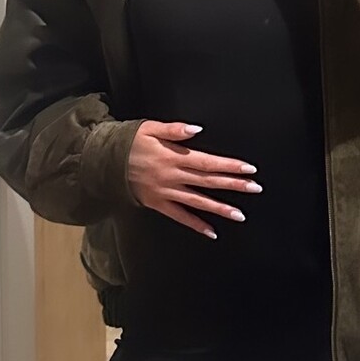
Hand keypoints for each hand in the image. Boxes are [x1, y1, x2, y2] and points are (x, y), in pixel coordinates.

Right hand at [125, 120, 261, 239]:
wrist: (104, 163)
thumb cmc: (129, 142)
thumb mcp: (150, 128)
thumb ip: (174, 129)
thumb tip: (196, 129)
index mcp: (174, 157)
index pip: (208, 162)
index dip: (229, 166)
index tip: (249, 168)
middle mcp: (173, 176)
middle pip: (208, 182)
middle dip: (233, 185)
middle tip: (255, 188)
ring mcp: (166, 192)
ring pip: (197, 202)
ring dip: (220, 208)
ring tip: (240, 215)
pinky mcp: (158, 204)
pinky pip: (179, 217)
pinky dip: (196, 225)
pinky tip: (212, 232)